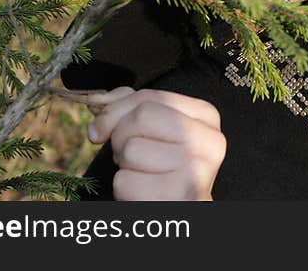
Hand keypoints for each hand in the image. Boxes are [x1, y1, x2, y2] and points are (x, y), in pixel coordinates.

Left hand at [85, 87, 226, 200]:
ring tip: (143, 174)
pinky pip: (125, 181)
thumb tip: (99, 103)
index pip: (149, 98)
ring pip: (131, 150)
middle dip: (121, 137)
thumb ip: (131, 106)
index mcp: (206, 117)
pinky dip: (124, 189)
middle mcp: (208, 140)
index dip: (116, 112)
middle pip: (140, 118)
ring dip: (125, 165)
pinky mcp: (178, 197)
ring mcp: (196, 169)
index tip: (105, 129)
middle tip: (132, 156)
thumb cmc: (165, 166)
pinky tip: (144, 192)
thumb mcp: (156, 128)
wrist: (181, 208)